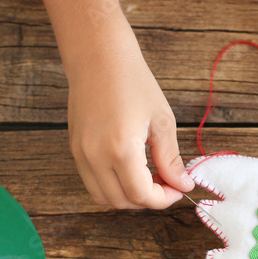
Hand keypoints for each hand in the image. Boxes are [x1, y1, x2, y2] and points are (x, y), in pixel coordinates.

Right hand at [65, 13, 193, 208]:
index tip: (178, 190)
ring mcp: (81, 154)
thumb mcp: (162, 121)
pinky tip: (130, 170)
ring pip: (103, 197)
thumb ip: (171, 159)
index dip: (163, 199)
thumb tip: (182, 185)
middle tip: (166, 184)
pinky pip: (93, 182)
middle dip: (147, 200)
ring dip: (128, 196)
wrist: (98, 56)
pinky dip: (113, 186)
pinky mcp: (75, 149)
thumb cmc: (133, 81)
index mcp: (120, 148)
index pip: (141, 195)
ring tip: (148, 178)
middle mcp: (95, 156)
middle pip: (121, 202)